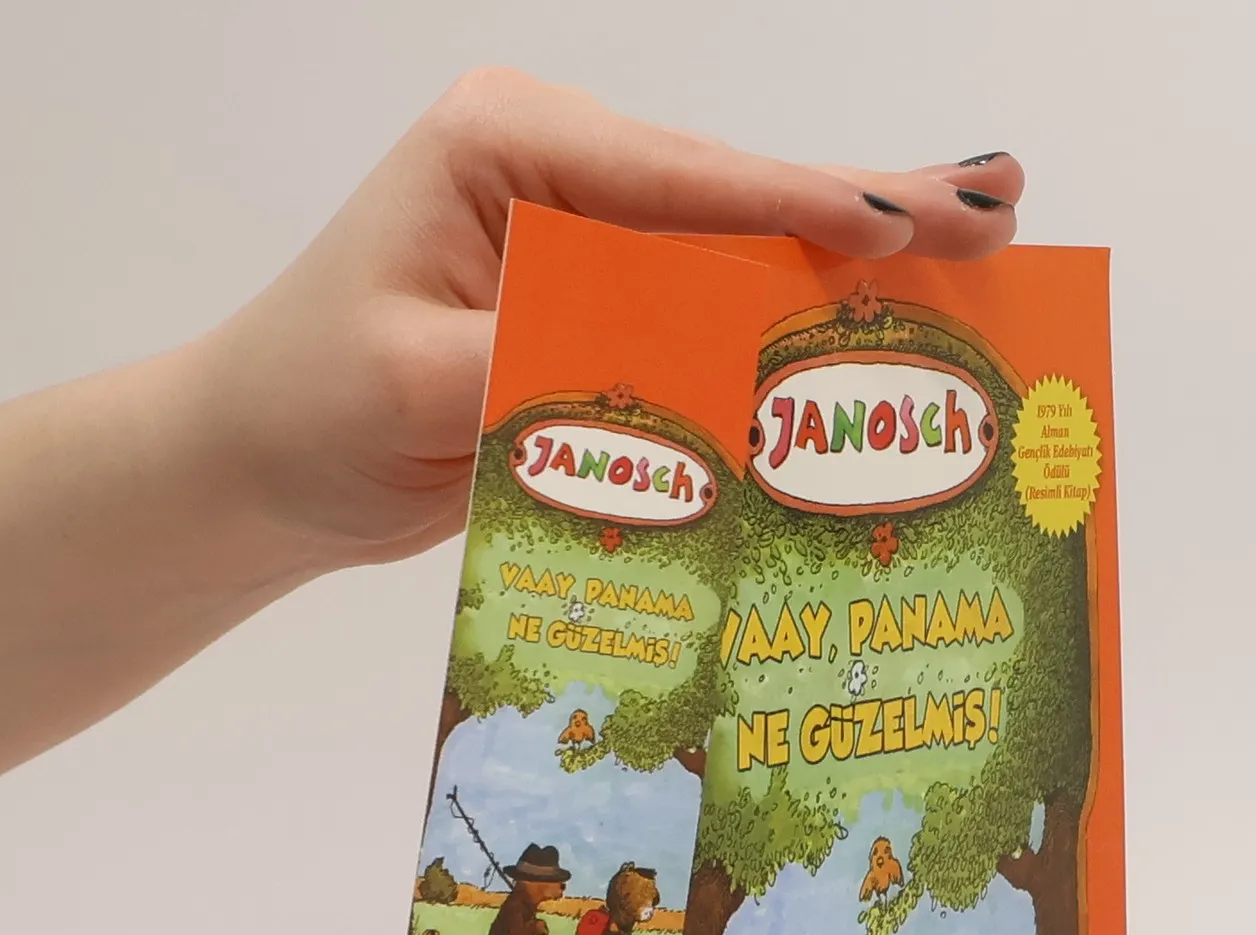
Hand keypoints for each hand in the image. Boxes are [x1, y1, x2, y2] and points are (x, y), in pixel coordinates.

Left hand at [201, 67, 1023, 567]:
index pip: (682, 182)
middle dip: (867, 216)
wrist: (257, 466)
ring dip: (849, 275)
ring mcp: (585, 246)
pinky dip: (786, 339)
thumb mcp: (413, 387)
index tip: (903, 228)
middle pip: (737, 204)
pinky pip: (707, 325)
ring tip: (973, 259)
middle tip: (997, 213)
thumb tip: (671, 386)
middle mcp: (560, 178)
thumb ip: (541, 372)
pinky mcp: (596, 317)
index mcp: (508, 148)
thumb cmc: (306, 403)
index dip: (802, 210)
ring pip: (739, 261)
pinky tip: (870, 344)